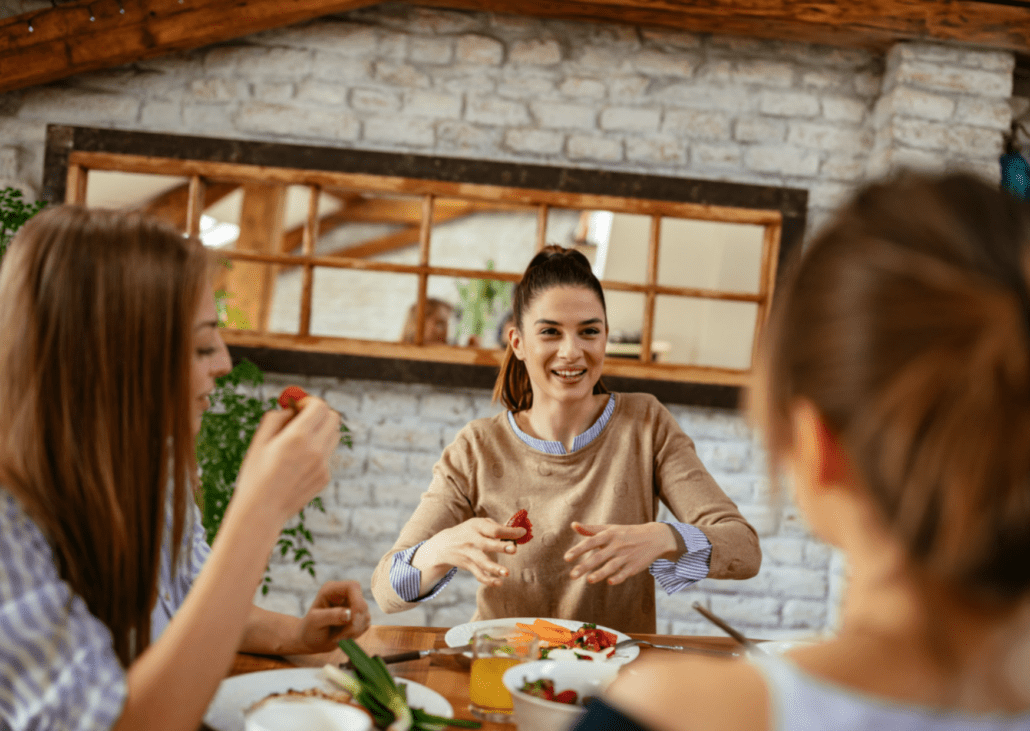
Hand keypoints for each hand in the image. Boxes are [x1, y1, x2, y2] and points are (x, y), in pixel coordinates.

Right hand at [234, 396, 341, 521]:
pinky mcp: (325, 477)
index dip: (309, 401)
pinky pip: (327, 455)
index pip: (319, 406)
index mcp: (298, 437)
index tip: (298, 406)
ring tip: (299, 441)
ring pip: (334, 436)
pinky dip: (317, 451)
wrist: (262, 511)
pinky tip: (297, 464)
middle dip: (319, 413)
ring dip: (321, 431)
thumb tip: (291, 408)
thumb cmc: (256, 474)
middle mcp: (316, 449)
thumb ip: (276, 417)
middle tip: (303, 418)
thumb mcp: (259, 440)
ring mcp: (324, 465)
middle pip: (333, 418)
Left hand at [294, 581, 370, 652]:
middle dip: (355, 623)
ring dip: (354, 631)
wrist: (311, 641)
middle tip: (342, 636)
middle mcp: (344, 595)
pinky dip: (356, 634)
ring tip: (338, 637)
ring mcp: (352, 606)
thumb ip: (331, 616)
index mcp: (332, 590)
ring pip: (365, 616)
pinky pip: (365, 625)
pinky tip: (343, 637)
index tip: (352, 620)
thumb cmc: (309, 629)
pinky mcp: (357, 617)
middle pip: (362, 603)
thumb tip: (349, 614)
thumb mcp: (315, 622)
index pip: (352, 587)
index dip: (357, 601)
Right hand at [416, 518, 524, 586]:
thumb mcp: (478, 524)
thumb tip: (517, 528)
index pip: (494, 529)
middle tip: (514, 549)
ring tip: (507, 573)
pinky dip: (488, 580)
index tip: (523, 532)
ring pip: (482, 562)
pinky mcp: (468, 565)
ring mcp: (469, 553)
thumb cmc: (468, 532)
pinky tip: (499, 583)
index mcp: (476, 526)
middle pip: (487, 544)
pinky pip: (478, 574)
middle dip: (500, 547)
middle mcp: (472, 540)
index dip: (509, 531)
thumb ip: (496, 526)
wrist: (443, 545)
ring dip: (494, 568)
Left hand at [564, 522, 678, 585]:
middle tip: (572, 575)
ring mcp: (626, 556)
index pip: (591, 542)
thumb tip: (573, 525)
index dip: (578, 550)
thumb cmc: (627, 533)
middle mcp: (617, 545)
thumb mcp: (610, 528)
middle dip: (585, 566)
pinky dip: (618, 577)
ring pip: (611, 566)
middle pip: (598, 556)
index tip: (566, 558)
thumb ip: (591, 529)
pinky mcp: (634, 566)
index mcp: (609, 535)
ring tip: (589, 580)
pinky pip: (625, 573)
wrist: (654, 537)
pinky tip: (610, 582)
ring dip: (600, 573)